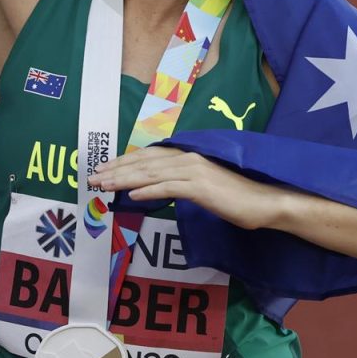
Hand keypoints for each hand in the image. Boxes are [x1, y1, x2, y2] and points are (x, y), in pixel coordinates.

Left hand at [88, 146, 286, 230]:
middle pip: (144, 162)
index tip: (103, 169)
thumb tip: (153, 187)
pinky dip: (148, 190)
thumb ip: (180, 182)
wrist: (264, 201)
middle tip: (93, 177)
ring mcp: (194, 171)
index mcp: (187, 156)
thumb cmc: (235, 196)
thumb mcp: (203, 186)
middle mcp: (188, 158)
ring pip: (151, 173)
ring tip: (103, 186)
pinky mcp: (201, 187)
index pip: (148, 156)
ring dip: (125, 180)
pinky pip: (169, 188)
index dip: (124, 162)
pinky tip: (132, 196)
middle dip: (116, 169)